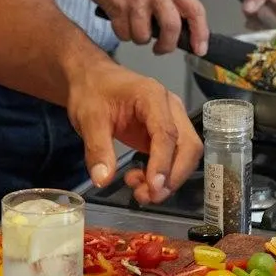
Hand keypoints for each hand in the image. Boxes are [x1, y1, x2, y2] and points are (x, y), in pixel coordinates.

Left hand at [65, 54, 202, 205]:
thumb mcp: (88, 118)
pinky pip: (174, 157)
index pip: (167, 133)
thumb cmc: (92, 92)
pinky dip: (161, 174)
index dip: (163, 163)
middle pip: (188, 145)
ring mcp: (172, 120)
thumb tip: (103, 180)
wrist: (92, 79)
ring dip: (169, 178)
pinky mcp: (166, 133)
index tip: (154, 188)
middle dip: (173, 176)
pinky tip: (139, 181)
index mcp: (152, 96)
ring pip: (185, 154)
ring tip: (139, 192)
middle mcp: (170, 107)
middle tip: (148, 197)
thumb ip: (97, 149)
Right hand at [81, 0, 209, 55]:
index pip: (195, 10)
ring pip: (144, 36)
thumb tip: (184, 31)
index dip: (200, 33)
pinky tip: (121, 20)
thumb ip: (173, 1)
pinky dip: (123, 33)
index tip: (200, 48)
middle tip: (161, 48)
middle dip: (167, 45)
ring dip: (139, 38)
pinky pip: (124, 34)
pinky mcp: (117, 7)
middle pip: (172, 28)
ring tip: (134, 25)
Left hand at [241, 0, 275, 28]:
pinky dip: (257, 23)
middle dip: (261, 24)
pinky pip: (269, 29)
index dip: (267, 25)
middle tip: (250, 11)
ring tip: (250, 8)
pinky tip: (252, 13)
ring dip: (258, 24)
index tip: (252, 18)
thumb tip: (249, 9)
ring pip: (273, 32)